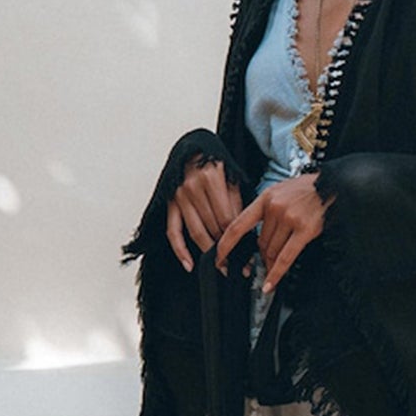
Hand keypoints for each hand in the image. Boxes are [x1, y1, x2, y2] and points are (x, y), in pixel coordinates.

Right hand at [166, 157, 243, 271]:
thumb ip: (236, 203)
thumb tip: (243, 233)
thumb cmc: (214, 163)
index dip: (236, 238)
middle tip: (235, 265)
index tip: (245, 254)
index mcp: (211, 178)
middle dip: (225, 248)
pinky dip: (180, 250)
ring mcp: (179, 197)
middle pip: (212, 227)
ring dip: (208, 252)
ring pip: (196, 232)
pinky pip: (173, 232)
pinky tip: (189, 264)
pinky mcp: (170, 204)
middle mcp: (193, 188)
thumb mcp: (231, 177)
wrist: (192, 149)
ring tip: (220, 266)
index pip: (226, 217)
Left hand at [216, 174, 329, 293]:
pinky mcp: (305, 230)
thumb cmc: (310, 190)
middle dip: (263, 256)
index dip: (226, 244)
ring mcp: (290, 218)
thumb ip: (268, 212)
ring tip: (276, 267)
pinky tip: (270, 285)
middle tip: (267, 262)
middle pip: (260, 243)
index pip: (238, 225)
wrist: (337, 184)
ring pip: (273, 251)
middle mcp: (275, 207)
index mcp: (266, 197)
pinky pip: (286, 258)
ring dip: (273, 263)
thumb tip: (260, 239)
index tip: (219, 258)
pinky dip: (276, 274)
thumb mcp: (283, 192)